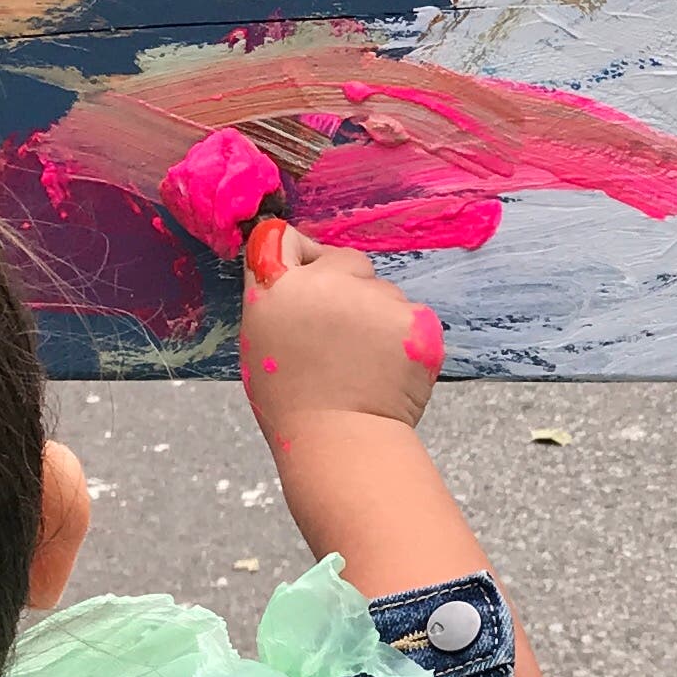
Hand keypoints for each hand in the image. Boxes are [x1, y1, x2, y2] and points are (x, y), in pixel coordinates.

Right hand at [240, 231, 443, 446]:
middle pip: (346, 261)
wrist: (341, 438)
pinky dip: (404, 338)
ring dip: (376, 316)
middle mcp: (329, 280)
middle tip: (338, 335)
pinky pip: (411, 317)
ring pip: (383, 292)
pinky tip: (386, 369)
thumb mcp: (260, 338)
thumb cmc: (291, 400)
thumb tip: (280, 254)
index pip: (285, 238)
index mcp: (279, 285)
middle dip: (346, 285)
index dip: (298, 259)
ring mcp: (378, 298)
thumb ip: (272, 292)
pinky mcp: (416, 319)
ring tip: (362, 362)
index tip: (303, 280)